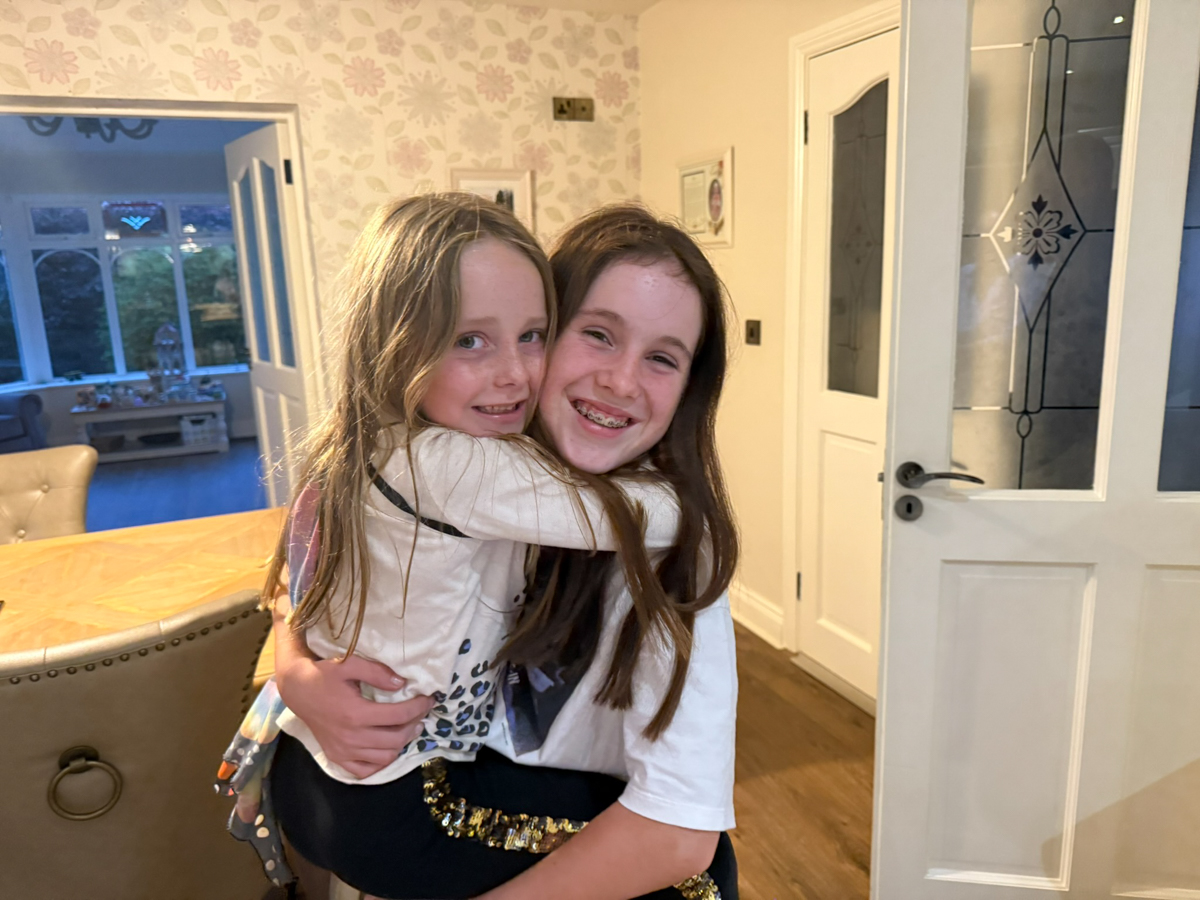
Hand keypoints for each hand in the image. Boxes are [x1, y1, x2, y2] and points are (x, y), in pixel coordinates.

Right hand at [276, 652, 433, 778]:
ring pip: (385, 757)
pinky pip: (365, 770)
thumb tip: (402, 684)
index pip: (399, 715)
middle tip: (420, 713)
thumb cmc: (324, 675)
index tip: (429, 699)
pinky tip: (387, 747)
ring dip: (401, 744)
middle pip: (396, 738)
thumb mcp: (349, 664)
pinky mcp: (337, 758)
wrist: (298, 691)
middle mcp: (351, 737)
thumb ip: (377, 673)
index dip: (419, 707)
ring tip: (408, 728)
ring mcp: (343, 751)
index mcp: (356, 713)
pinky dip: (380, 762)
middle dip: (414, 725)